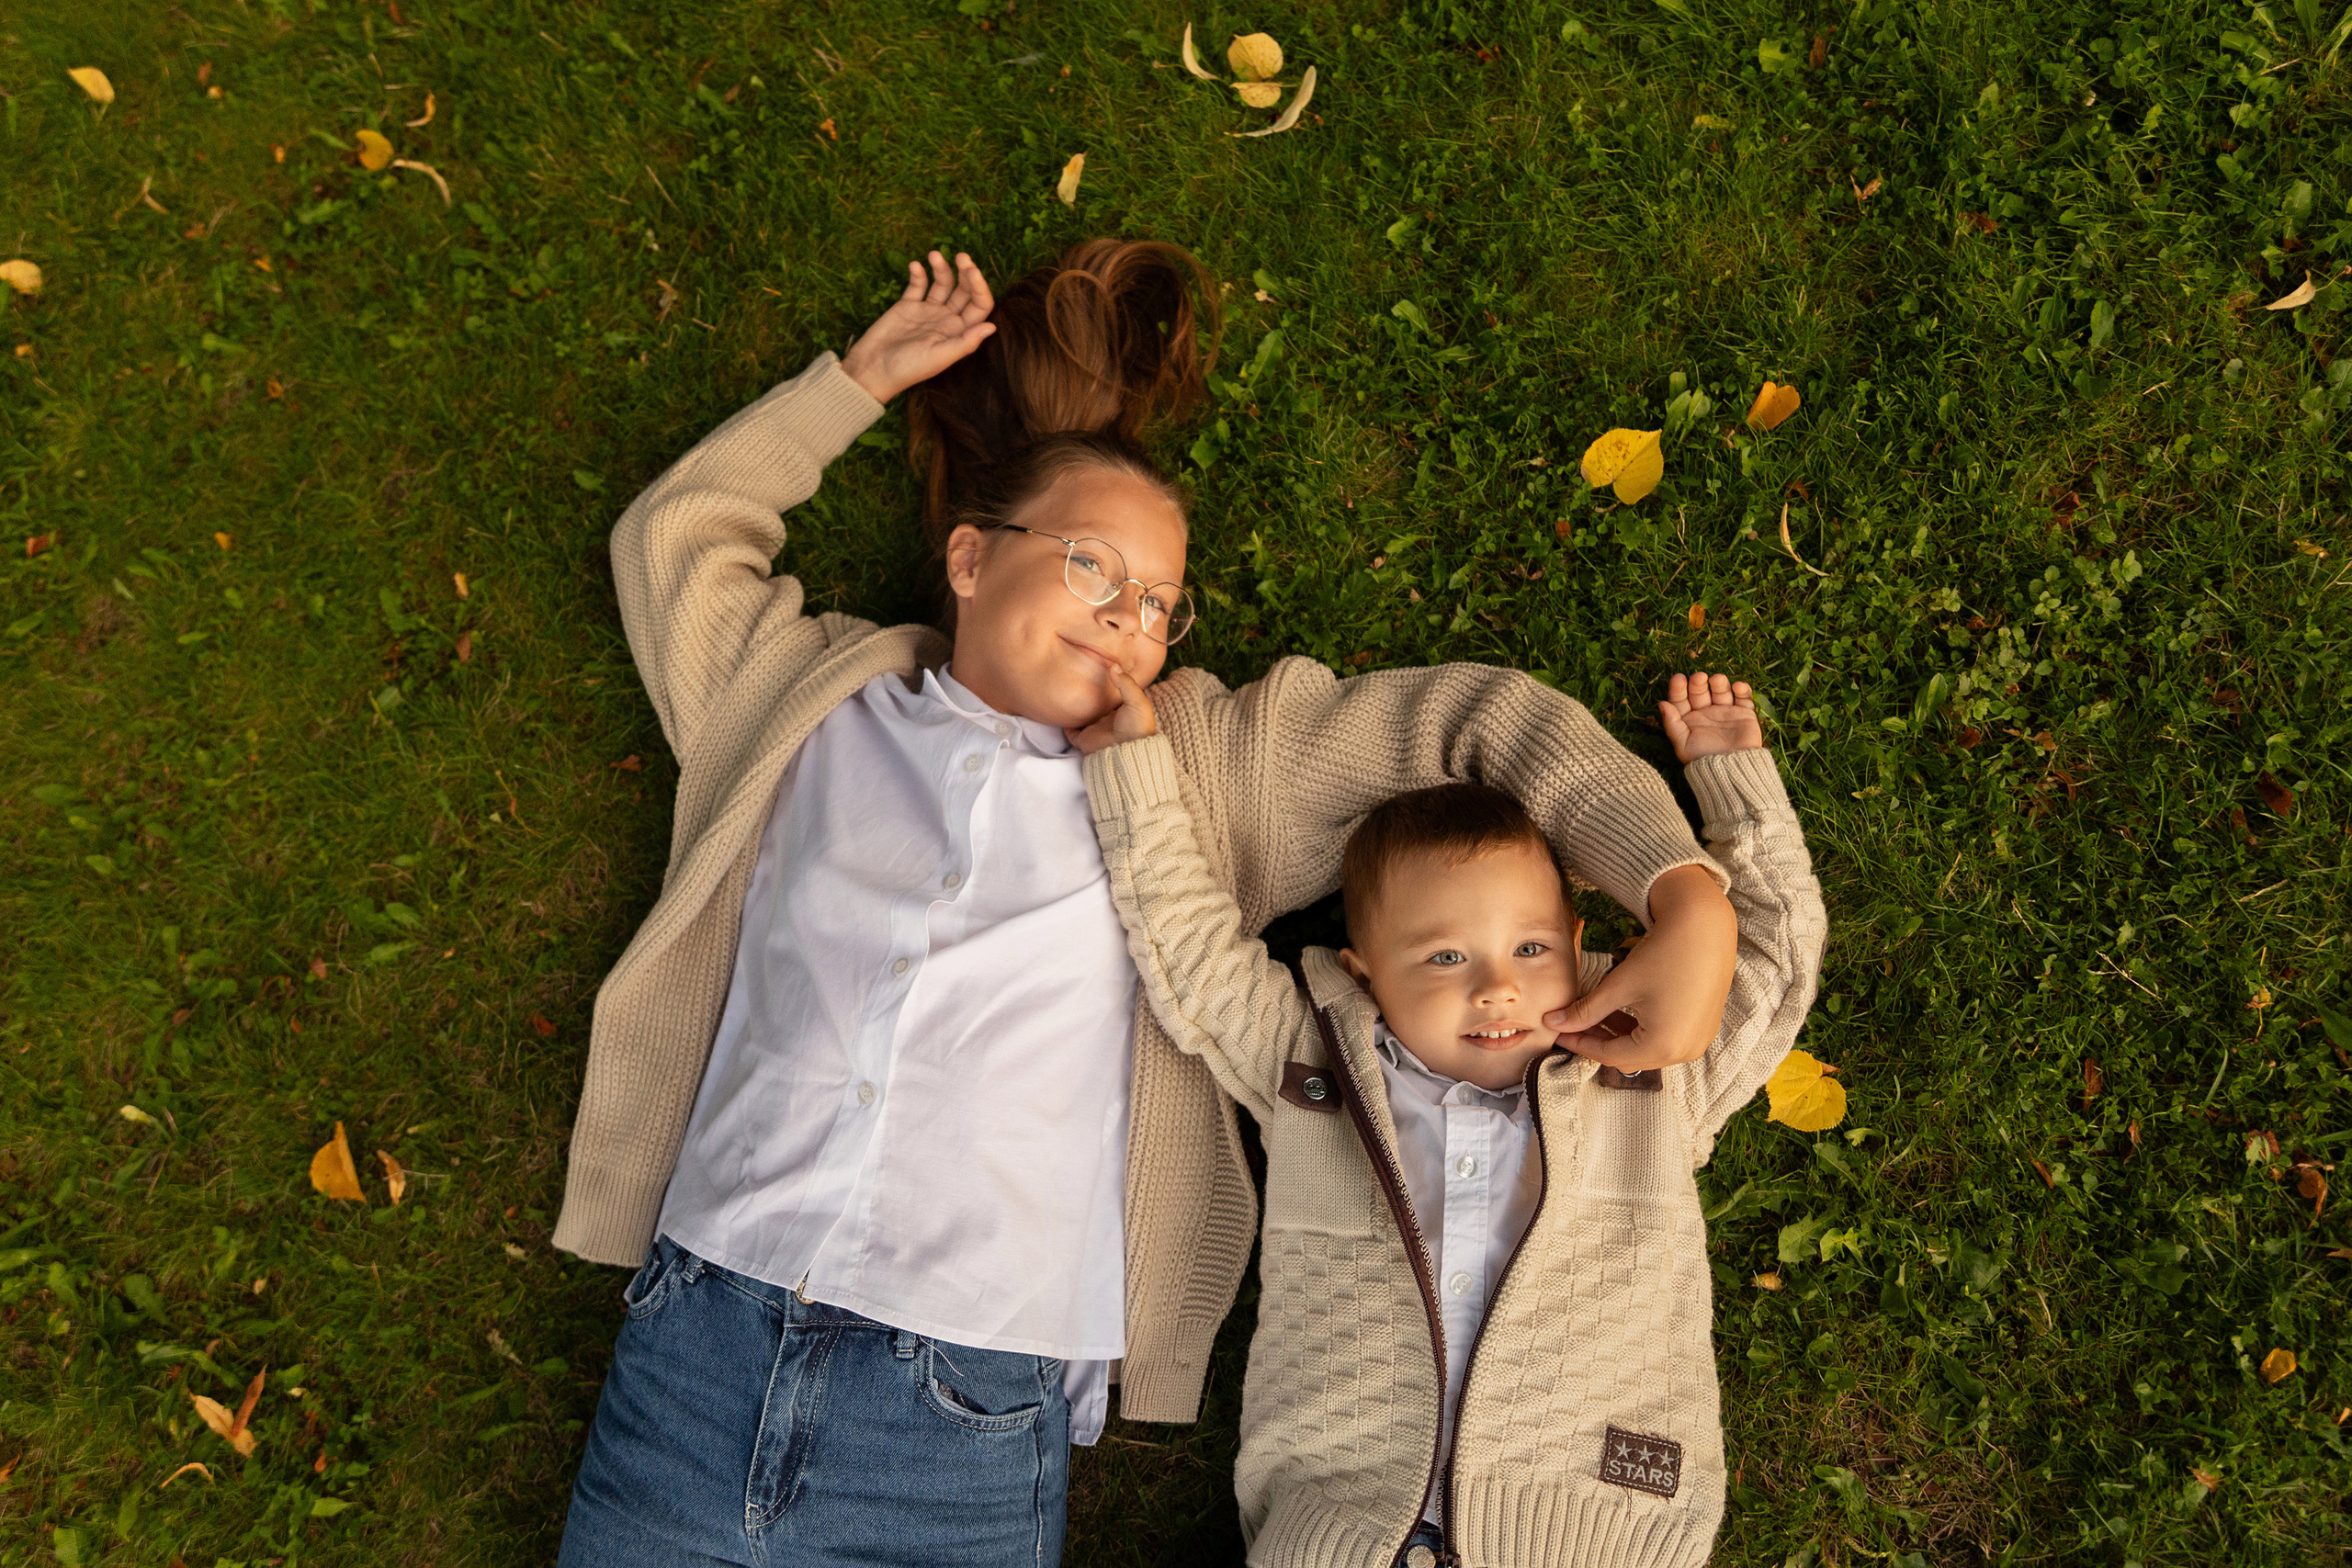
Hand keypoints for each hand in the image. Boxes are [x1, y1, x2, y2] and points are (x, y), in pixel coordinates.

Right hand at [840, 251, 995, 404]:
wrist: (872, 369)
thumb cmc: (908, 369)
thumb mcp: (939, 357)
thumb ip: (965, 342)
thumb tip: (992, 326)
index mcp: (959, 333)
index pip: (979, 306)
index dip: (980, 287)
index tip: (971, 270)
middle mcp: (947, 320)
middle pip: (964, 291)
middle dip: (966, 272)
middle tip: (961, 256)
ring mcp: (928, 311)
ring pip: (942, 283)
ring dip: (942, 268)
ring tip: (934, 254)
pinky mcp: (908, 305)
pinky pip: (918, 285)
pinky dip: (918, 273)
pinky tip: (915, 265)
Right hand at [1065, 667, 1158, 755]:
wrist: (1127, 752)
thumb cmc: (1137, 727)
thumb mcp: (1138, 701)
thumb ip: (1126, 683)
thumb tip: (1113, 665)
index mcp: (1120, 711)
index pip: (1110, 695)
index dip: (1105, 684)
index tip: (1096, 669)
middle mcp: (1105, 720)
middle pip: (1094, 705)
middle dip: (1086, 694)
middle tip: (1077, 678)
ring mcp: (1093, 729)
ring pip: (1080, 716)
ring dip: (1074, 707)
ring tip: (1064, 690)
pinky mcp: (1083, 739)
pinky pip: (1069, 731)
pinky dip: (1064, 723)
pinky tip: (1059, 709)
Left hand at [1544, 864, 1735, 1070]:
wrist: (1706, 926)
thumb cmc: (1663, 954)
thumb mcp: (1618, 985)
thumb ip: (1585, 1011)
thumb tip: (1552, 1024)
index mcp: (1663, 1046)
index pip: (1609, 1055)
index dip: (1579, 1044)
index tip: (1557, 1032)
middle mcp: (1684, 1052)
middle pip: (1629, 1058)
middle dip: (1598, 1042)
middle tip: (1573, 1024)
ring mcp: (1698, 1041)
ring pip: (1647, 1050)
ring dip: (1619, 1037)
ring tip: (1595, 1015)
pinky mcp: (1703, 1028)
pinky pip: (1665, 1040)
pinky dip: (1641, 1031)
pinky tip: (1622, 1012)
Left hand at [1658, 670, 1761, 763]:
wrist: (1733, 769)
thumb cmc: (1704, 758)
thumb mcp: (1683, 743)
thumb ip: (1672, 723)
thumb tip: (1662, 703)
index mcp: (1689, 720)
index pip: (1681, 699)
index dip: (1678, 688)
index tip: (1679, 678)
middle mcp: (1706, 714)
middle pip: (1700, 691)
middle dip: (1698, 682)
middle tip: (1699, 678)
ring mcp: (1726, 712)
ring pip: (1721, 690)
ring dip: (1720, 682)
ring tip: (1717, 680)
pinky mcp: (1744, 714)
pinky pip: (1744, 698)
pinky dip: (1742, 690)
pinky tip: (1737, 687)